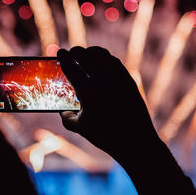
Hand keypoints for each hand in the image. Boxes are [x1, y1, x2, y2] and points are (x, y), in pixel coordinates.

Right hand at [58, 46, 159, 163]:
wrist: (136, 142)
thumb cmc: (106, 137)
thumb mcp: (80, 128)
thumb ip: (66, 117)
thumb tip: (62, 109)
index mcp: (88, 94)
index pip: (71, 68)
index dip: (63, 58)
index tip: (59, 52)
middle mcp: (103, 83)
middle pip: (86, 56)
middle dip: (76, 52)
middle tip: (71, 53)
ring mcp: (118, 80)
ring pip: (102, 55)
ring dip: (91, 52)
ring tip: (85, 54)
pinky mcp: (129, 80)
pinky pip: (115, 62)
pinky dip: (105, 58)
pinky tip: (101, 61)